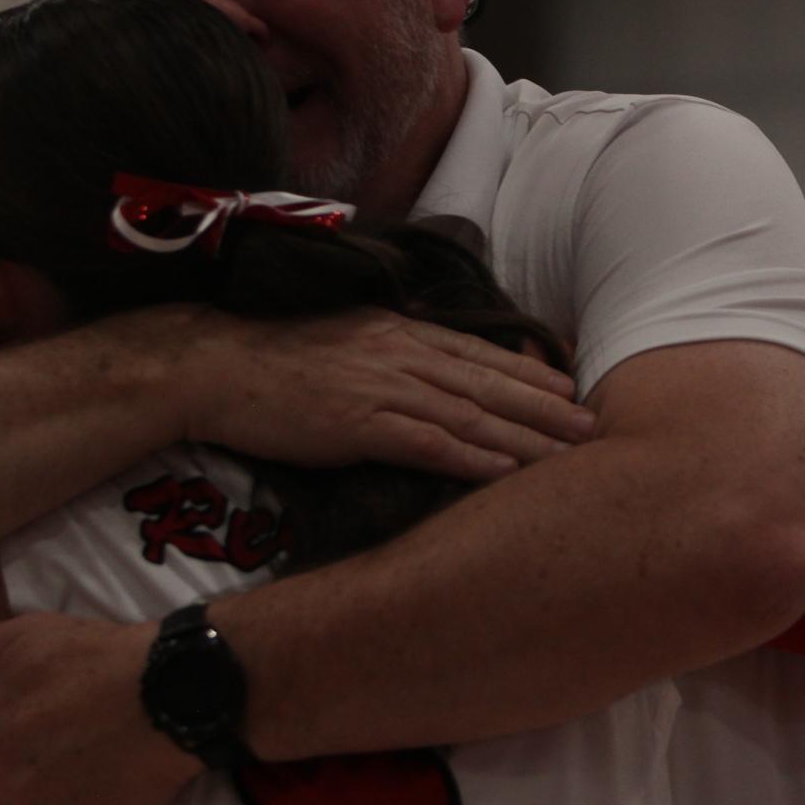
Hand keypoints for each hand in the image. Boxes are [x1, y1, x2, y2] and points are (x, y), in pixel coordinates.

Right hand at [167, 307, 594, 481]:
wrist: (214, 366)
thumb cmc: (271, 357)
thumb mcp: (341, 337)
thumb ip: (386, 348)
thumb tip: (420, 353)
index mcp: (397, 331)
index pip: (477, 353)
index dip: (528, 373)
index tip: (569, 388)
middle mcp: (398, 353)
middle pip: (487, 383)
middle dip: (544, 407)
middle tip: (590, 427)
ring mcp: (380, 387)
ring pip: (469, 413)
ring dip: (524, 436)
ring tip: (566, 456)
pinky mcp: (358, 423)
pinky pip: (427, 443)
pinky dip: (470, 457)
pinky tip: (504, 472)